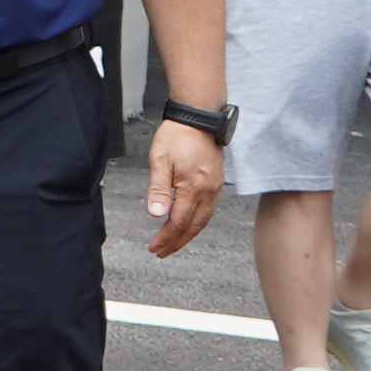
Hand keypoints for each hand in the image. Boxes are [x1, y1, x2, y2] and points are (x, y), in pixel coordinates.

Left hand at [144, 119, 224, 257]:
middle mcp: (208, 191)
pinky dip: (197, 222)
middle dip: (177, 242)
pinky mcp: (216, 182)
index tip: (154, 248)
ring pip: (203, 220)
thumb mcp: (160, 161)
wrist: (199, 118)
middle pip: (193, 226)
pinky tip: (188, 224)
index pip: (179, 222)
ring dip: (187, 235)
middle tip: (162, 252)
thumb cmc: (178, 136)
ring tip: (173, 244)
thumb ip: (158, 190)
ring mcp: (215, 188)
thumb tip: (155, 214)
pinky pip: (208, 210)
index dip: (166, 238)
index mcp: (194, 187)